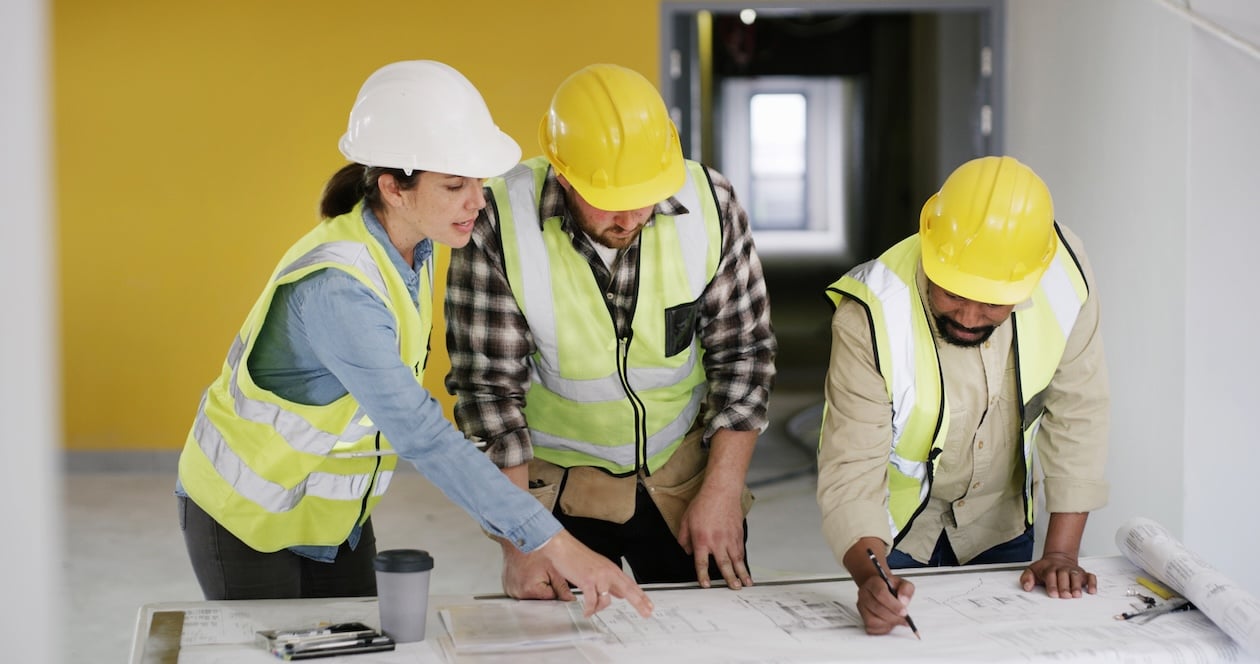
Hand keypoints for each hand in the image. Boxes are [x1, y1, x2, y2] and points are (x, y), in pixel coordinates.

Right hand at [500, 543, 574, 601]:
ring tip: (533, 571)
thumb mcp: (554, 567)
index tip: (553, 581)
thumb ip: (562, 587)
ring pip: (530, 597)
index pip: (550, 599)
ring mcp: (510, 590)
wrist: (517, 538)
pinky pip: (520, 591)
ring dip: (534, 588)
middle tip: (542, 573)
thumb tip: (569, 598)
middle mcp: (517, 592)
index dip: (555, 589)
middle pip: (539, 600)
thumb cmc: (534, 548)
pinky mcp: (507, 587)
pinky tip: (527, 573)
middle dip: (544, 590)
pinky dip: (525, 585)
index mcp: (529, 589)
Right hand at [536, 530, 653, 617]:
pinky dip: (589, 609)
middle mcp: (608, 572)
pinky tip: (587, 612)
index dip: (641, 596)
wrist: (563, 547)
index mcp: (612, 569)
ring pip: (607, 600)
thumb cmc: (577, 556)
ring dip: (599, 608)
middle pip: (628, 590)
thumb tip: (618, 593)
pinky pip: (591, 601)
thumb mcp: (598, 568)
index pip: (631, 584)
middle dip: (639, 603)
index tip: (649, 605)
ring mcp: (598, 576)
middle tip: (646, 613)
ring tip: (593, 610)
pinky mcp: (587, 581)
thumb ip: (609, 581)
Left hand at [677, 484, 750, 589]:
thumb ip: (684, 539)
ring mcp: (730, 538)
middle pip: (724, 565)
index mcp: (702, 540)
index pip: (702, 563)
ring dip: (742, 573)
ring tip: (746, 584)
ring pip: (736, 560)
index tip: (706, 585)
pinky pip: (740, 550)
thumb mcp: (685, 520)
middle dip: (730, 579)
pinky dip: (743, 561)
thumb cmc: (703, 504)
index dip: (703, 576)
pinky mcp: (738, 533)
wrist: (721, 490)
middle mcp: (717, 542)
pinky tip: (745, 568)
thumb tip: (688, 552)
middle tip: (734, 588)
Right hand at [855, 572, 914, 634]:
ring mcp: (862, 606)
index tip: (904, 612)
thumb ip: (906, 589)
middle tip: (904, 619)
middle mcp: (864, 593)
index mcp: (874, 583)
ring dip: (888, 624)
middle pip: (877, 608)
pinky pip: (871, 628)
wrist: (880, 588)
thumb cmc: (890, 586)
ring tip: (896, 621)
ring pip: (872, 620)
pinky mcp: (862, 616)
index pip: (881, 593)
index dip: (893, 605)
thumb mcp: (902, 583)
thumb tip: (904, 601)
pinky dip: (882, 629)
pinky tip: (889, 624)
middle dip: (893, 617)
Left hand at [1020, 552, 1096, 597]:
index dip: (1052, 585)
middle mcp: (1063, 569)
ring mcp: (1073, 571)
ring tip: (1077, 595)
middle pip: (1064, 576)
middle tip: (1065, 596)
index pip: (1050, 575)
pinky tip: (1091, 591)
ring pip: (1076, 576)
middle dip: (1065, 586)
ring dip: (1077, 585)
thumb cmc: (1045, 568)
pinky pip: (1090, 577)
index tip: (1053, 594)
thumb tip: (1026, 587)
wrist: (1058, 557)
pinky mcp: (1083, 574)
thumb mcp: (1032, 571)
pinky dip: (1092, 583)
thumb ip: (1026, 578)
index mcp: (1050, 569)